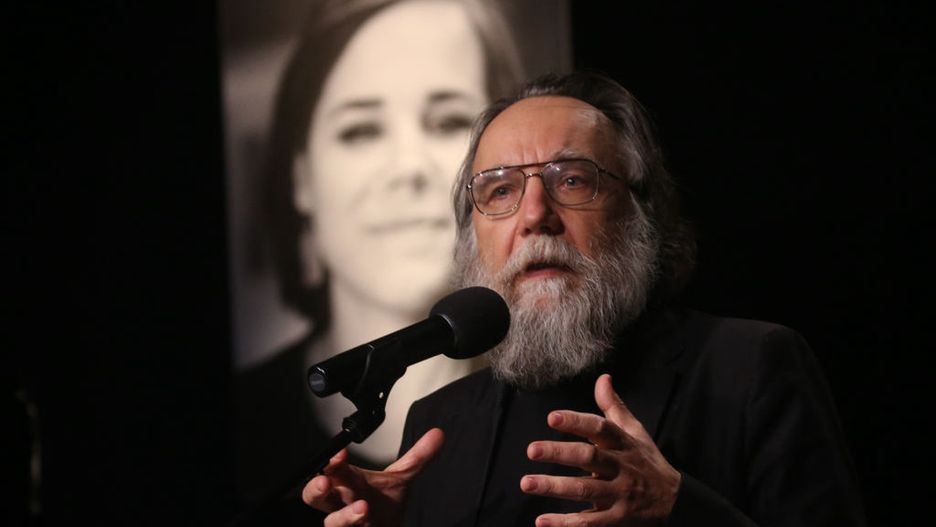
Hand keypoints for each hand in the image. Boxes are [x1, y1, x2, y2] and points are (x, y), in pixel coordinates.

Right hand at [302, 428, 443, 526]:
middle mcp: (342, 503)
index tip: (341, 454)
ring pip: (332, 523)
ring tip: (364, 508)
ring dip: (345, 517)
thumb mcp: (402, 478)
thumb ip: (418, 457)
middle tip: (326, 482)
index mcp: (348, 483)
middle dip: (316, 489)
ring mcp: (345, 524)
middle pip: (315, 496)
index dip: (332, 462)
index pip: (332, 469)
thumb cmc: (384, 505)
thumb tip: (438, 434)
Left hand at [520, 374, 680, 525]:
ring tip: (527, 483)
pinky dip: (565, 523)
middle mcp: (620, 467)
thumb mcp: (635, 431)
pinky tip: (542, 522)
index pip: (600, 428)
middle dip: (559, 453)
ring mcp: (618, 494)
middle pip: (589, 457)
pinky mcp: (616, 519)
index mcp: (622, 443)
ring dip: (554, 487)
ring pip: (585, 489)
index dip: (577, 422)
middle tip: (531, 450)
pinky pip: (589, 522)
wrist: (674, 500)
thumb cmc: (646, 460)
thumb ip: (614, 406)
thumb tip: (603, 378)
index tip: (552, 417)